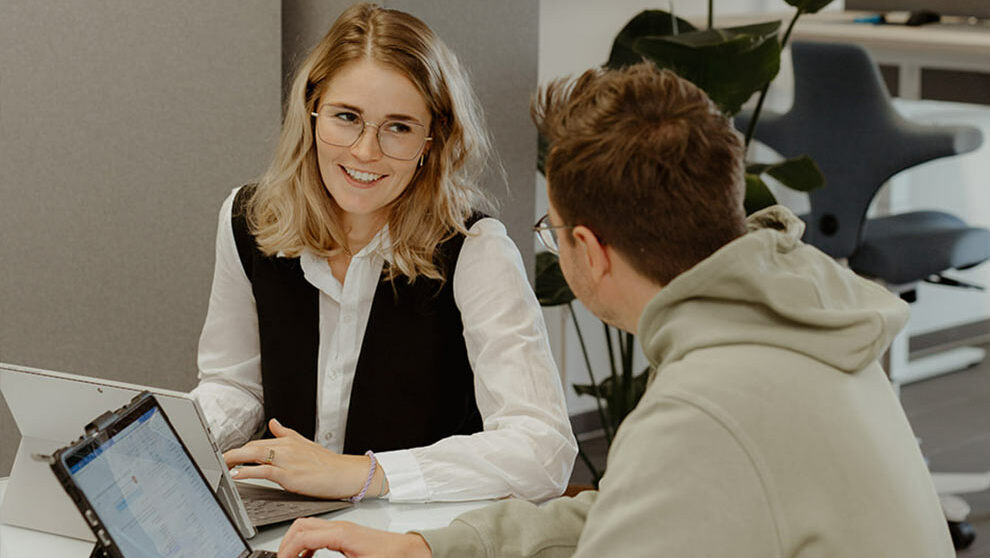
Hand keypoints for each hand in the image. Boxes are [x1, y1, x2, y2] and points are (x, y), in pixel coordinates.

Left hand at [224, 418, 378, 499]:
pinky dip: (247, 472)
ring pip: (254, 455)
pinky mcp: (289, 475)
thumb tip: (274, 422)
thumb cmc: (328, 463)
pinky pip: (263, 471)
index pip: (256, 443)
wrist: (345, 474)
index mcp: (287, 441)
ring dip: (233, 460)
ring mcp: (287, 461)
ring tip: (220, 465)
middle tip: (216, 460)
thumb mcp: (305, 443)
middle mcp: (285, 448)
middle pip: (251, 447)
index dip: (239, 449)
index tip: (225, 454)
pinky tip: (236, 474)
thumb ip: (286, 433)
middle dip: (231, 454)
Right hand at [277, 518, 431, 557]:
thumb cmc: (391, 557)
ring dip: (295, 542)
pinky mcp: (346, 534)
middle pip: (301, 526)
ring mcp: (342, 528)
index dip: (286, 551)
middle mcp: (340, 527)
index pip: (303, 535)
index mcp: (341, 534)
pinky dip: (306, 544)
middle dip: (286, 544)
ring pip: (308, 527)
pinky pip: (318, 533)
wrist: (410, 552)